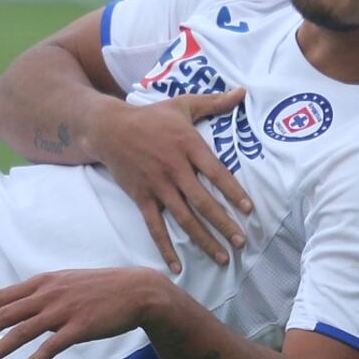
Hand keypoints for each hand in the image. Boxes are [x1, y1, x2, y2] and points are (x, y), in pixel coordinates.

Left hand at [0, 268, 168, 358]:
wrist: (138, 290)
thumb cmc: (102, 288)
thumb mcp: (68, 282)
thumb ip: (45, 293)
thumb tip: (24, 307)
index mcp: (44, 282)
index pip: (2, 296)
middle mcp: (49, 294)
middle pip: (5, 314)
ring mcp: (64, 310)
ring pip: (21, 331)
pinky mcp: (80, 326)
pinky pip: (52, 346)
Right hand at [84, 89, 252, 272]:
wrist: (108, 128)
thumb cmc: (151, 116)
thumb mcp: (183, 104)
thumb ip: (214, 102)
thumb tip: (243, 92)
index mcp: (188, 145)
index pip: (216, 172)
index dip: (233, 191)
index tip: (249, 209)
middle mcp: (174, 168)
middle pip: (203, 201)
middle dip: (224, 224)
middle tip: (242, 242)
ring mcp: (157, 185)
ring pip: (183, 218)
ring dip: (204, 240)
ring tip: (223, 258)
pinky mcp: (141, 197)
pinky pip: (155, 227)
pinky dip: (166, 248)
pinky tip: (177, 267)